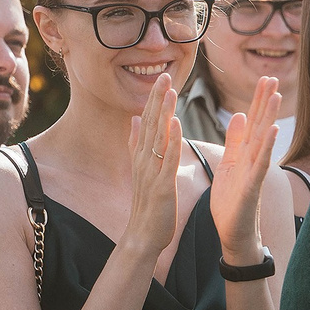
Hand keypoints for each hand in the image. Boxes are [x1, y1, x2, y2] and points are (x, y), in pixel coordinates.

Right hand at [125, 73, 182, 263]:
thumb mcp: (141, 169)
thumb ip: (136, 143)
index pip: (146, 121)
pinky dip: (172, 141)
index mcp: (141, 155)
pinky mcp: (162, 185)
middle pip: (150, 124)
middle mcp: (143, 159)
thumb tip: (133, 118)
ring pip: (158, 137)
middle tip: (164, 75)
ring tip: (170, 91)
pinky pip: (167, 159)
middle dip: (157, 99)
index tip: (161, 78)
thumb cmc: (146, 204)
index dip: (153, 99)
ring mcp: (151, 172)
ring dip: (164, 113)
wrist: (142, 235)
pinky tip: (176, 124)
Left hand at [211, 75, 282, 263]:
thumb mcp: (228, 165)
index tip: (264, 79)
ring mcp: (255, 172)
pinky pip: (261, 164)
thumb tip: (240, 115)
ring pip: (263, 141)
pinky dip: (267, 147)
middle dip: (266, 102)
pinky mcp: (252, 187)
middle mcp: (253, 160)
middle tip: (273, 78)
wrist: (233, 234)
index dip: (258, 101)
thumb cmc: (231, 202)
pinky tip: (273, 131)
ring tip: (276, 96)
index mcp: (244, 154)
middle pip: (261, 126)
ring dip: (270, 118)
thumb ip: (234, 141)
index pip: (252, 122)